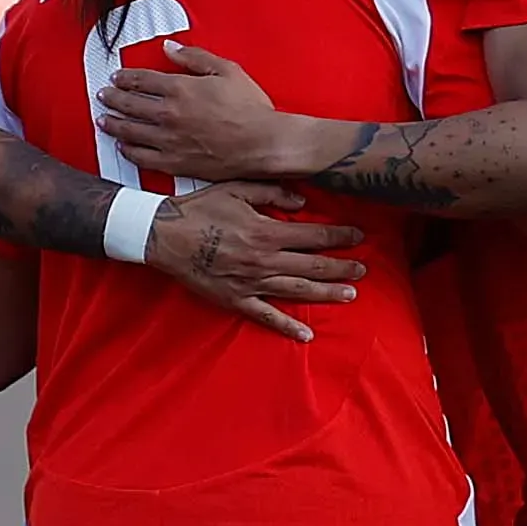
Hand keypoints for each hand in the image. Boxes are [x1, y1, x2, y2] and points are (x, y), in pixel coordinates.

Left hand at [97, 43, 318, 182]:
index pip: (141, 80)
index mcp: (180, 89)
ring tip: (103, 119)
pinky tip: (123, 146)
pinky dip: (129, 150)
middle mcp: (168, 114)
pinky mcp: (175, 162)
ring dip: (113, 123)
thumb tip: (169, 48)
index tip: (117, 77)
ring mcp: (169, 140)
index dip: (125, 78)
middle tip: (103, 95)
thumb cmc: (250, 108)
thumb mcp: (227, 71)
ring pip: (130, 131)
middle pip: (129, 104)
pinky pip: (142, 157)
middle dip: (112, 98)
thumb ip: (194, 57)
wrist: (263, 143)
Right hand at [145, 181, 364, 340]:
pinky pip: (266, 317)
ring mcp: (251, 283)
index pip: (314, 236)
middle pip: (313, 266)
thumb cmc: (199, 209)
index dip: (339, 237)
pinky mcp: (236, 300)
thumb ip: (273, 194)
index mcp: (266, 233)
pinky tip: (307, 336)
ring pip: (298, 291)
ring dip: (326, 294)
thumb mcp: (236, 189)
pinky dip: (287, 328)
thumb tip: (304, 203)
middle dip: (341, 267)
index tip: (358, 236)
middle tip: (363, 269)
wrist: (164, 236)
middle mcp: (264, 261)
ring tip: (350, 295)